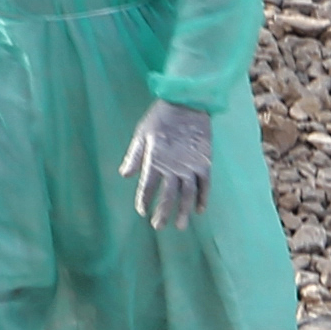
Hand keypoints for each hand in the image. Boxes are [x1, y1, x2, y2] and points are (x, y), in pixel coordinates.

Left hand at [120, 100, 212, 230]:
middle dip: (163, 213)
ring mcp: (191, 166)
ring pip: (188, 195)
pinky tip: (199, 210)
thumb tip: (124, 175)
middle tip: (158, 226)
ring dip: (183, 211)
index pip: (148, 187)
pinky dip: (203, 198)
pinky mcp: (205, 162)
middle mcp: (173, 166)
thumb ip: (134, 156)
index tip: (142, 211)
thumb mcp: (141, 133)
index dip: (144, 201)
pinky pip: (205, 185)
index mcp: (155, 159)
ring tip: (179, 226)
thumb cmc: (160, 117)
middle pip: (168, 196)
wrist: (188, 103)